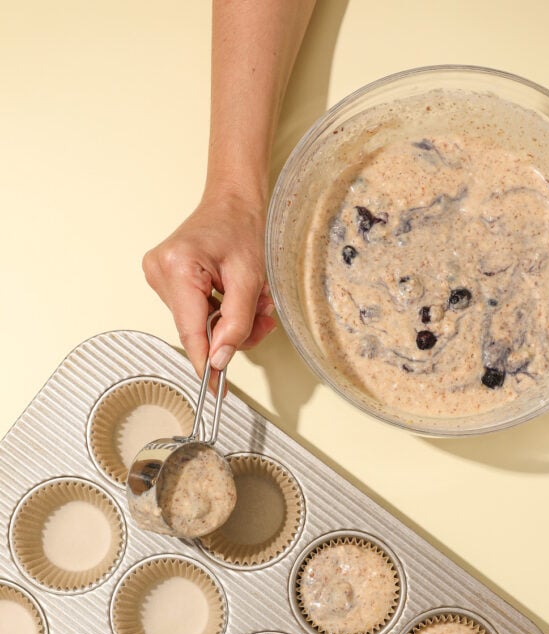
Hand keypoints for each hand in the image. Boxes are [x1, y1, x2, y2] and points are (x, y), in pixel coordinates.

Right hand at [142, 192, 275, 387]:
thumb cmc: (241, 229)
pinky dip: (220, 311)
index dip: (206, 362)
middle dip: (232, 332)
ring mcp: (158, 276)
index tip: (216, 389)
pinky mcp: (165, 279)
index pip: (191, 330)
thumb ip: (237, 323)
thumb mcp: (250, 278)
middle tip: (263, 319)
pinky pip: (195, 312)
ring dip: (230, 321)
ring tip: (254, 301)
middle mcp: (159, 271)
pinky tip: (234, 296)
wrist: (232, 201)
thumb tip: (221, 360)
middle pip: (196, 329)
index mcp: (178, 267)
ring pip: (198, 323)